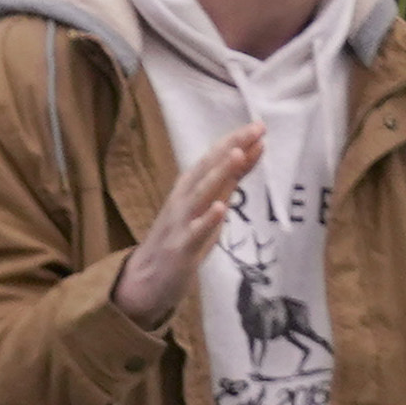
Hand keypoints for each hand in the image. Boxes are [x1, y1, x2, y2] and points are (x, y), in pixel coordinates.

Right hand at [115, 124, 262, 329]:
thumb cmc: (183, 237)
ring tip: (238, 155)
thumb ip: (230, 180)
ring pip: (201, 194)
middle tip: (255, 129)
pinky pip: (195, 232)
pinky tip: (220, 208)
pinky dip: (207, 219)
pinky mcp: (181, 248)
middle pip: (208, 168)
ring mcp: (181, 222)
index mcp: (189, 186)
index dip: (235, 140)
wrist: (147, 278)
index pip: (214, 157)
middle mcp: (183, 198)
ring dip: (219, 174)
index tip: (258, 125)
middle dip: (232, 147)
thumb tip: (253, 150)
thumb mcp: (209, 204)